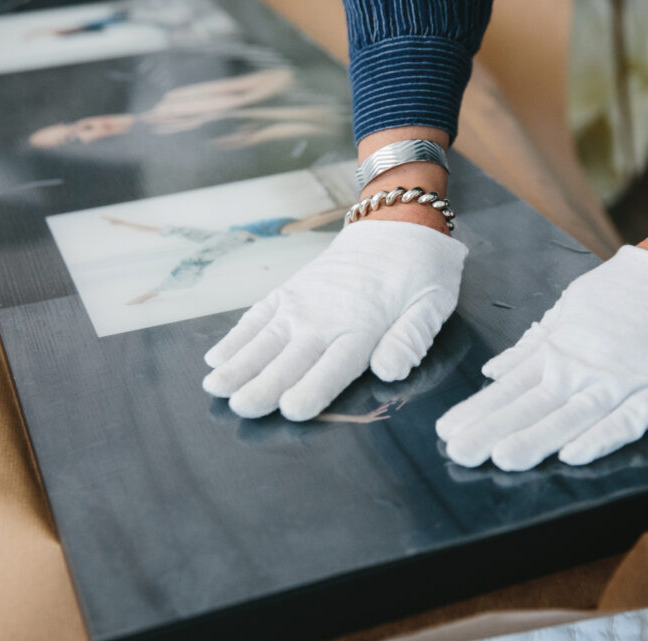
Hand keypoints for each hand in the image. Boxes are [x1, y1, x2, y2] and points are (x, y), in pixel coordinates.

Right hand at [203, 220, 466, 420]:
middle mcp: (325, 317)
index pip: (334, 367)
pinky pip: (257, 316)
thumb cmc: (420, 274)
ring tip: (215, 387)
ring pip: (265, 339)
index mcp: (363, 328)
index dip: (312, 389)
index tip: (290, 409)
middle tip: (240, 408)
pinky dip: (236, 337)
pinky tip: (216, 358)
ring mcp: (302, 302)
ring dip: (238, 364)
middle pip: (291, 359)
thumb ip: (409, 340)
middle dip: (263, 385)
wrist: (396, 223)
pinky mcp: (289, 291)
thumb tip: (388, 371)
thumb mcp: (432, 306)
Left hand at [435, 246, 647, 469]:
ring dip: (537, 438)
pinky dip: (601, 437)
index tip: (447, 432)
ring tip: (503, 459)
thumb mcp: (569, 309)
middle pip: (532, 405)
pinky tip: (574, 455)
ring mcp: (621, 380)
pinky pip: (628, 419)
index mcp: (559, 349)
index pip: (510, 387)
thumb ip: (532, 346)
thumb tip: (494, 371)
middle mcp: (583, 367)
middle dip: (493, 431)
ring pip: (572, 416)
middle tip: (459, 454)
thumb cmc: (626, 290)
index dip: (478, 410)